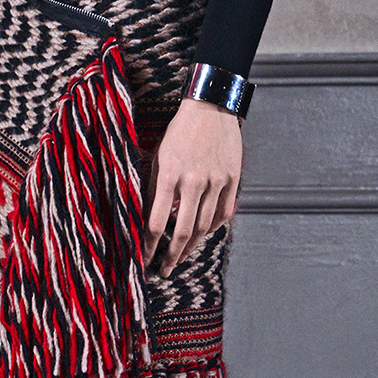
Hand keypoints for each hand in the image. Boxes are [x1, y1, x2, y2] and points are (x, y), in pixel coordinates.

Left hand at [142, 97, 242, 276]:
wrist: (211, 106)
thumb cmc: (180, 130)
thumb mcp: (160, 156)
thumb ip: (156, 187)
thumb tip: (150, 217)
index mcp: (170, 174)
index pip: (156, 221)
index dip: (149, 244)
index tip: (144, 257)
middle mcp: (194, 181)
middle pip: (182, 231)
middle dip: (171, 255)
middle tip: (164, 270)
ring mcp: (216, 181)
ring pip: (204, 225)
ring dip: (191, 246)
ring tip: (181, 256)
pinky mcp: (232, 179)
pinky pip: (224, 213)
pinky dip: (213, 227)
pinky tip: (203, 233)